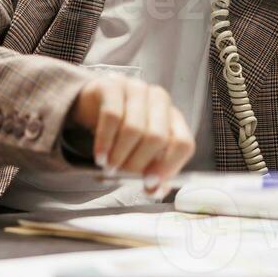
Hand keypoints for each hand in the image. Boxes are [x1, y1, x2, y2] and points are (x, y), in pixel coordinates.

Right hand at [67, 75, 194, 197]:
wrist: (94, 104)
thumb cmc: (122, 131)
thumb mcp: (140, 152)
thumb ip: (152, 171)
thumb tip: (155, 191)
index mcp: (174, 118)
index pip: (184, 143)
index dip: (168, 167)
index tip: (150, 184)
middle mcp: (159, 100)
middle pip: (157, 138)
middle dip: (136, 164)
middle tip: (122, 177)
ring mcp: (136, 88)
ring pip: (134, 128)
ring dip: (119, 155)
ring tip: (109, 168)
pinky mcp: (112, 85)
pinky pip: (111, 115)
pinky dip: (104, 142)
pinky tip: (100, 156)